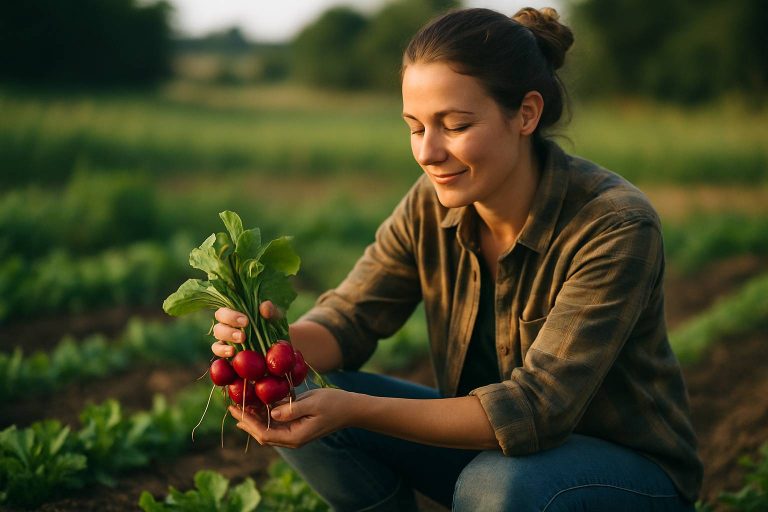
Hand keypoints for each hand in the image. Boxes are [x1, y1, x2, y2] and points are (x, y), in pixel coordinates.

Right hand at [211, 301, 281, 357]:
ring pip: (217, 339)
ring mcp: (226, 341)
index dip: (231, 316)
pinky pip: (218, 351)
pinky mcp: (227, 354)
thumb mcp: (276, 317)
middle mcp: (227, 327)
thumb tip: (264, 307)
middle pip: (218, 326)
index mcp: (234, 315)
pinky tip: (232, 352)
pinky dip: (222, 351)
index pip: (223, 312)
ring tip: (241, 342)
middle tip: (243, 336)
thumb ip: (271, 310)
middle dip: (229, 330)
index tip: (246, 321)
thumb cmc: (274, 327)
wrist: (279, 346)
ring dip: (227, 339)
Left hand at [229, 388, 358, 447]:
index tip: (236, 409)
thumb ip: (291, 409)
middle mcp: (293, 439)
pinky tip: (258, 406)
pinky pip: (276, 424)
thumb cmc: (334, 404)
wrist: (351, 409)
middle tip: (232, 407)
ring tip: (240, 406)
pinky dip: (265, 416)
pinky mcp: (297, 427)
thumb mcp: (313, 403)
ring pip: (268, 430)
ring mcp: (295, 434)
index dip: (248, 422)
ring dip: (254, 419)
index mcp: (295, 437)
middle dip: (246, 421)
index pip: (264, 433)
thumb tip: (271, 413)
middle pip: (262, 434)